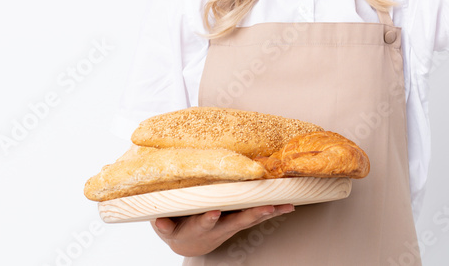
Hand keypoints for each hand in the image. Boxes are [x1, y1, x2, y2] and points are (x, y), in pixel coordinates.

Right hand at [150, 204, 294, 256]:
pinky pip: (259, 215)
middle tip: (266, 208)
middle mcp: (220, 228)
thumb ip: (164, 226)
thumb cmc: (179, 229)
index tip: (214, 213)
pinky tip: (289, 205)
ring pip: (253, 218)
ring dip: (269, 212)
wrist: (190, 243)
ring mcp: (233, 225)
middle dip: (251, 215)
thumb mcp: (168, 229)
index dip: (208, 220)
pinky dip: (273, 210)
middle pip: (237, 221)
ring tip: (285, 206)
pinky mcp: (241, 220)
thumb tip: (159, 221)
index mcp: (200, 228)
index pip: (203, 224)